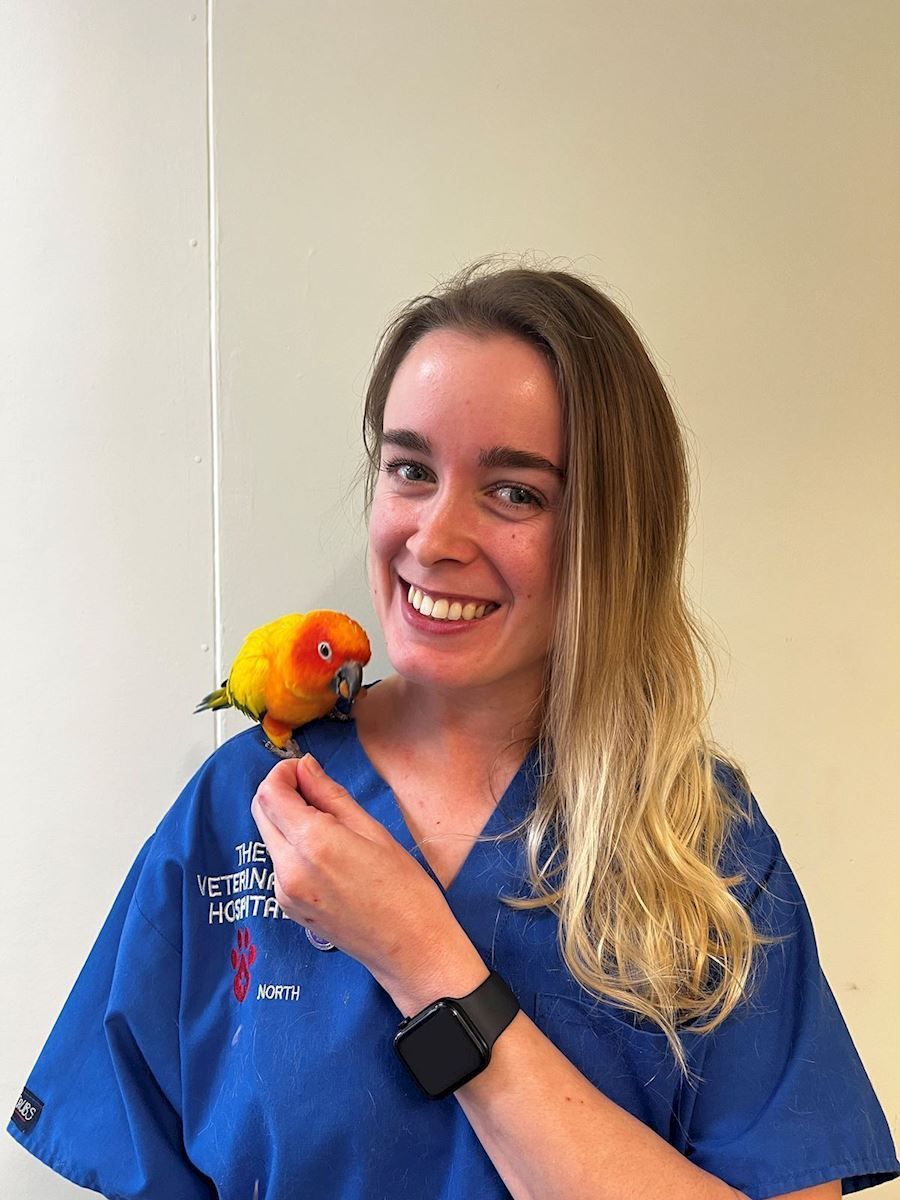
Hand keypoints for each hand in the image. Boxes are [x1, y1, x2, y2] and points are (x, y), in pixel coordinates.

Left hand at [250, 752, 481, 1004]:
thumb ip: (330, 796)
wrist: (409, 948)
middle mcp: (289, 869)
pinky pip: (279, 863)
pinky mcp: (288, 906)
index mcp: (313, 844)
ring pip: (269, 837)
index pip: (270, 794)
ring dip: (287, 820)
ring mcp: (284, 892)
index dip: (282, 773)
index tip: (301, 768)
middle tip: (313, 789)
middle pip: (261, 813)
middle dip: (280, 793)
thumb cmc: (403, 890)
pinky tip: (326, 853)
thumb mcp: (373, 830)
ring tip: (330, 825)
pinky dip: (293, 846)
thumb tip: (306, 768)